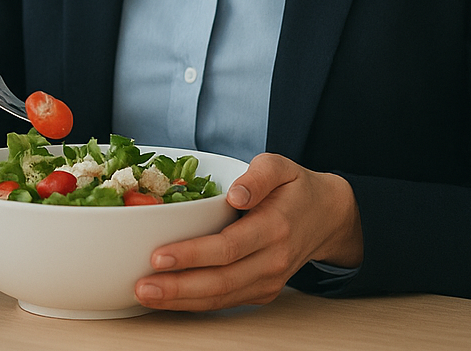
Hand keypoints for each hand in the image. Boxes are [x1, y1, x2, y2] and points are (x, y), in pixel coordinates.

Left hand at [134, 153, 362, 310]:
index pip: (228, 247)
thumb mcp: (281, 166)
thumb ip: (259, 175)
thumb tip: (237, 194)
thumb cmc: (296, 188)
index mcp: (274, 227)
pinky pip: (227, 301)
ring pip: (222, 297)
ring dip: (182, 301)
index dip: (192, 255)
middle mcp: (272, 260)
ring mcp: (268, 280)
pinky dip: (196, 303)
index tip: (159, 255)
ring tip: (147, 296)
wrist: (328, 217)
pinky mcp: (262, 291)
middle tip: (142, 285)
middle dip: (178, 287)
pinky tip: (169, 299)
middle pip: (221, 280)